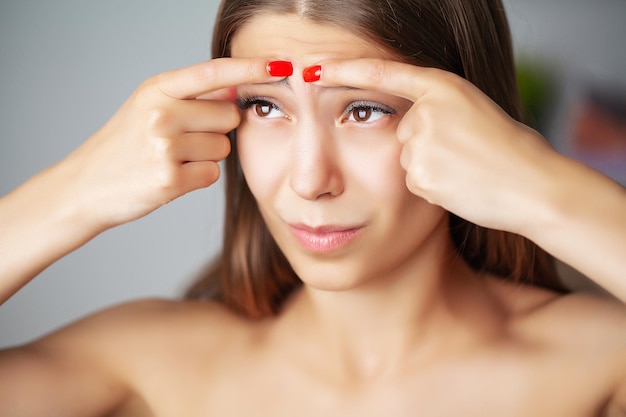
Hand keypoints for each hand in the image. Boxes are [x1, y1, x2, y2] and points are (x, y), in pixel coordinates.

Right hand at [59, 58, 279, 230]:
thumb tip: (238, 89)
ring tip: (173, 158)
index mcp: (157, 90)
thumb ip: (191, 96)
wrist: (87, 185)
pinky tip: (172, 176)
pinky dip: (198, 177)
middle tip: (184, 139)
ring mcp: (164, 147)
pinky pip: (212, 173)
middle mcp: (161, 113)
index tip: (280, 65)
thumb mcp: (148, 106)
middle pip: (229, 116)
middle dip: (217, 129)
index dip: (249, 68)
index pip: (213, 73)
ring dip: (207, 156)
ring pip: (223, 148)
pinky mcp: (170, 180)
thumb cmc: (126, 144)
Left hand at [316, 59, 555, 233]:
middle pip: (403, 131)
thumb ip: (436, 113)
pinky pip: (416, 183)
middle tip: (462, 155)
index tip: (313, 68)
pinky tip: (460, 187)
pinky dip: (434, 188)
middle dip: (424, 145)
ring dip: (430, 168)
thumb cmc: (510, 150)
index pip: (381, 73)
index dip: (343, 69)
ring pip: (407, 160)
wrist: (533, 185)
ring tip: (466, 171)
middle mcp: (426, 111)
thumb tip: (408, 128)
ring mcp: (421, 144)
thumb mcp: (473, 113)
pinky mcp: (419, 176)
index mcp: (442, 87)